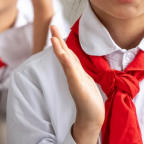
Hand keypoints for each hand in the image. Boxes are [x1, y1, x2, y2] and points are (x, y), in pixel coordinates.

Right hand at [51, 25, 103, 143]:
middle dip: (58, 40)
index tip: (55, 31)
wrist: (92, 118)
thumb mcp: (85, 82)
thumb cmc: (90, 101)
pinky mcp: (77, 86)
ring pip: (65, 61)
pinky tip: (63, 54)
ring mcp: (74, 80)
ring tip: (53, 38)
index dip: (61, 42)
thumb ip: (79, 73)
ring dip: (59, 49)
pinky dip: (66, 62)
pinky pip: (71, 71)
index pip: (67, 54)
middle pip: (64, 54)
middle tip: (52, 26)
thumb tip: (76, 65)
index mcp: (75, 72)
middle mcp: (72, 75)